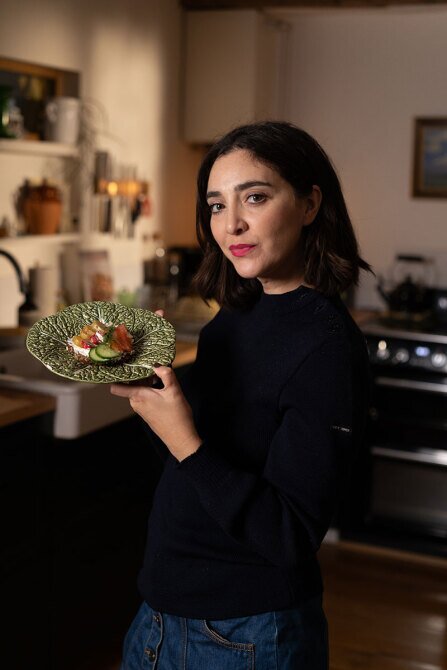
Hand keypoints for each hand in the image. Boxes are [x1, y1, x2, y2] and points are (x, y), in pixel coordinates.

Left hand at [110, 308, 201, 461]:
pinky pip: (144, 395)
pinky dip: (150, 388)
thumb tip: (159, 364)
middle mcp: (136, 403)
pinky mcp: (148, 412)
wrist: (181, 439)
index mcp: (139, 396)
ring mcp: (142, 408)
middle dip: (137, 373)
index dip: (113, 376)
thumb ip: (166, 375)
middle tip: (143, 359)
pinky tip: (160, 384)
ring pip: (138, 389)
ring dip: (145, 380)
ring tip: (155, 370)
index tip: (112, 364)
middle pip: (130, 383)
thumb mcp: (174, 392)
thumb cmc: (177, 417)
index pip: (117, 386)